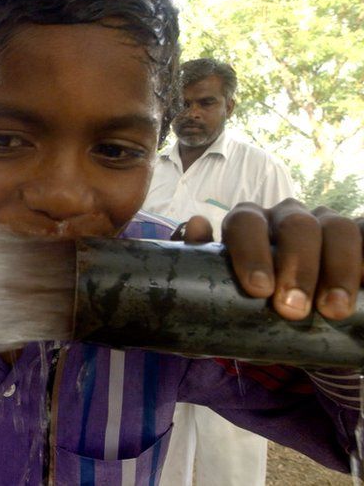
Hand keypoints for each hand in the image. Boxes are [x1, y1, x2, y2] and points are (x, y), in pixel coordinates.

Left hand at [186, 199, 362, 321]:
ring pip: (337, 227)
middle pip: (296, 225)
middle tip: (292, 311)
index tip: (258, 291)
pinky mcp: (359, 239)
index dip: (251, 252)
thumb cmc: (249, 307)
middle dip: (297, 267)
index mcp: (248, 225)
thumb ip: (200, 266)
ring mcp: (327, 225)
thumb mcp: (220, 296)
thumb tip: (196, 225)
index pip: (245, 222)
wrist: (292, 327)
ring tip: (332, 310)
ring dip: (338, 268)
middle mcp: (287, 218)